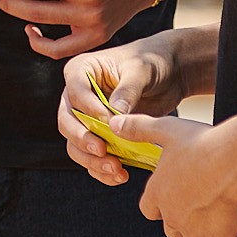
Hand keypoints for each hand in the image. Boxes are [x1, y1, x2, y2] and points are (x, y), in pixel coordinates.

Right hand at [59, 33, 187, 183]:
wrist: (169, 74)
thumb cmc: (151, 62)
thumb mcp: (141, 70)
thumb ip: (127, 91)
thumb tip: (114, 115)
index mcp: (81, 70)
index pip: (75, 92)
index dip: (89, 110)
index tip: (109, 122)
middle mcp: (77, 95)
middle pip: (67, 122)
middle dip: (82, 139)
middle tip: (102, 151)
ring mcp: (86, 117)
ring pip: (75, 144)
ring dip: (91, 160)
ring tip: (116, 168)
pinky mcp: (100, 135)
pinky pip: (91, 157)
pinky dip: (101, 170)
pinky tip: (120, 175)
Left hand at [108, 111, 236, 236]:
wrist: (234, 158)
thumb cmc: (202, 142)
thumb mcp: (166, 129)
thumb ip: (138, 128)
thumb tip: (113, 123)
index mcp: (158, 193)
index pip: (149, 210)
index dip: (160, 206)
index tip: (175, 198)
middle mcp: (174, 217)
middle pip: (171, 233)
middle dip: (183, 227)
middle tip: (200, 215)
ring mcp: (197, 233)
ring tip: (216, 236)